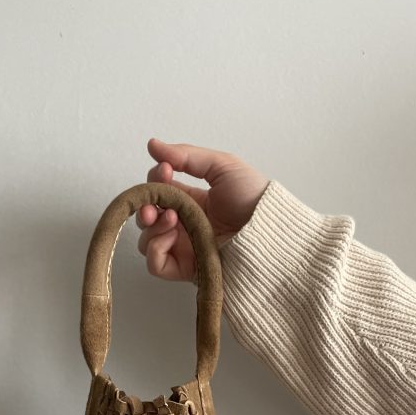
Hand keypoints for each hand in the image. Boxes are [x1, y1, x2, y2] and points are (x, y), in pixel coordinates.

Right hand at [136, 138, 268, 280]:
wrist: (270, 232)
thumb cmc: (253, 199)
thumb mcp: (223, 166)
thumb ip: (187, 156)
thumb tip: (153, 145)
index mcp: (193, 200)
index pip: (160, 191)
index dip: (155, 180)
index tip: (165, 171)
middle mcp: (185, 225)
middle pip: (148, 217)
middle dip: (145, 206)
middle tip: (154, 203)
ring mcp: (184, 248)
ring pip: (147, 241)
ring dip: (151, 226)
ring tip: (171, 219)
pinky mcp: (186, 269)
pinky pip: (156, 264)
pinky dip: (155, 248)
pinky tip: (171, 235)